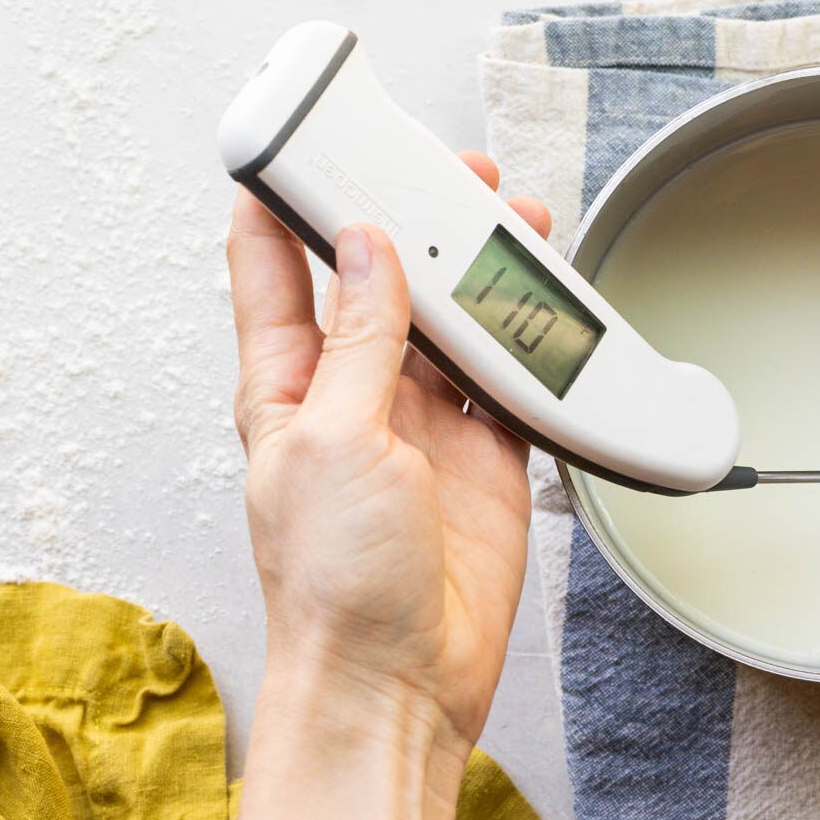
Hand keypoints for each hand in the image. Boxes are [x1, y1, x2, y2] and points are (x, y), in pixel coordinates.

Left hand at [228, 151, 545, 760]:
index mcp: (287, 385)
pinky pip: (510, 380)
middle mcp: (353, 397)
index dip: (289, 200)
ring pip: (454, 323)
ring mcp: (422, 426)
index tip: (311, 140)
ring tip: (510, 226)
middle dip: (411, 222)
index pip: (275, 268)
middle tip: (447, 175)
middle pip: (383, 282)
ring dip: (480, 275)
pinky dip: (532, 345)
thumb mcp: (333, 441)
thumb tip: (373, 254)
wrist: (400, 679)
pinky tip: (544, 311)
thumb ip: (362, 344)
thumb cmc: (333, 584)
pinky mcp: (484, 456)